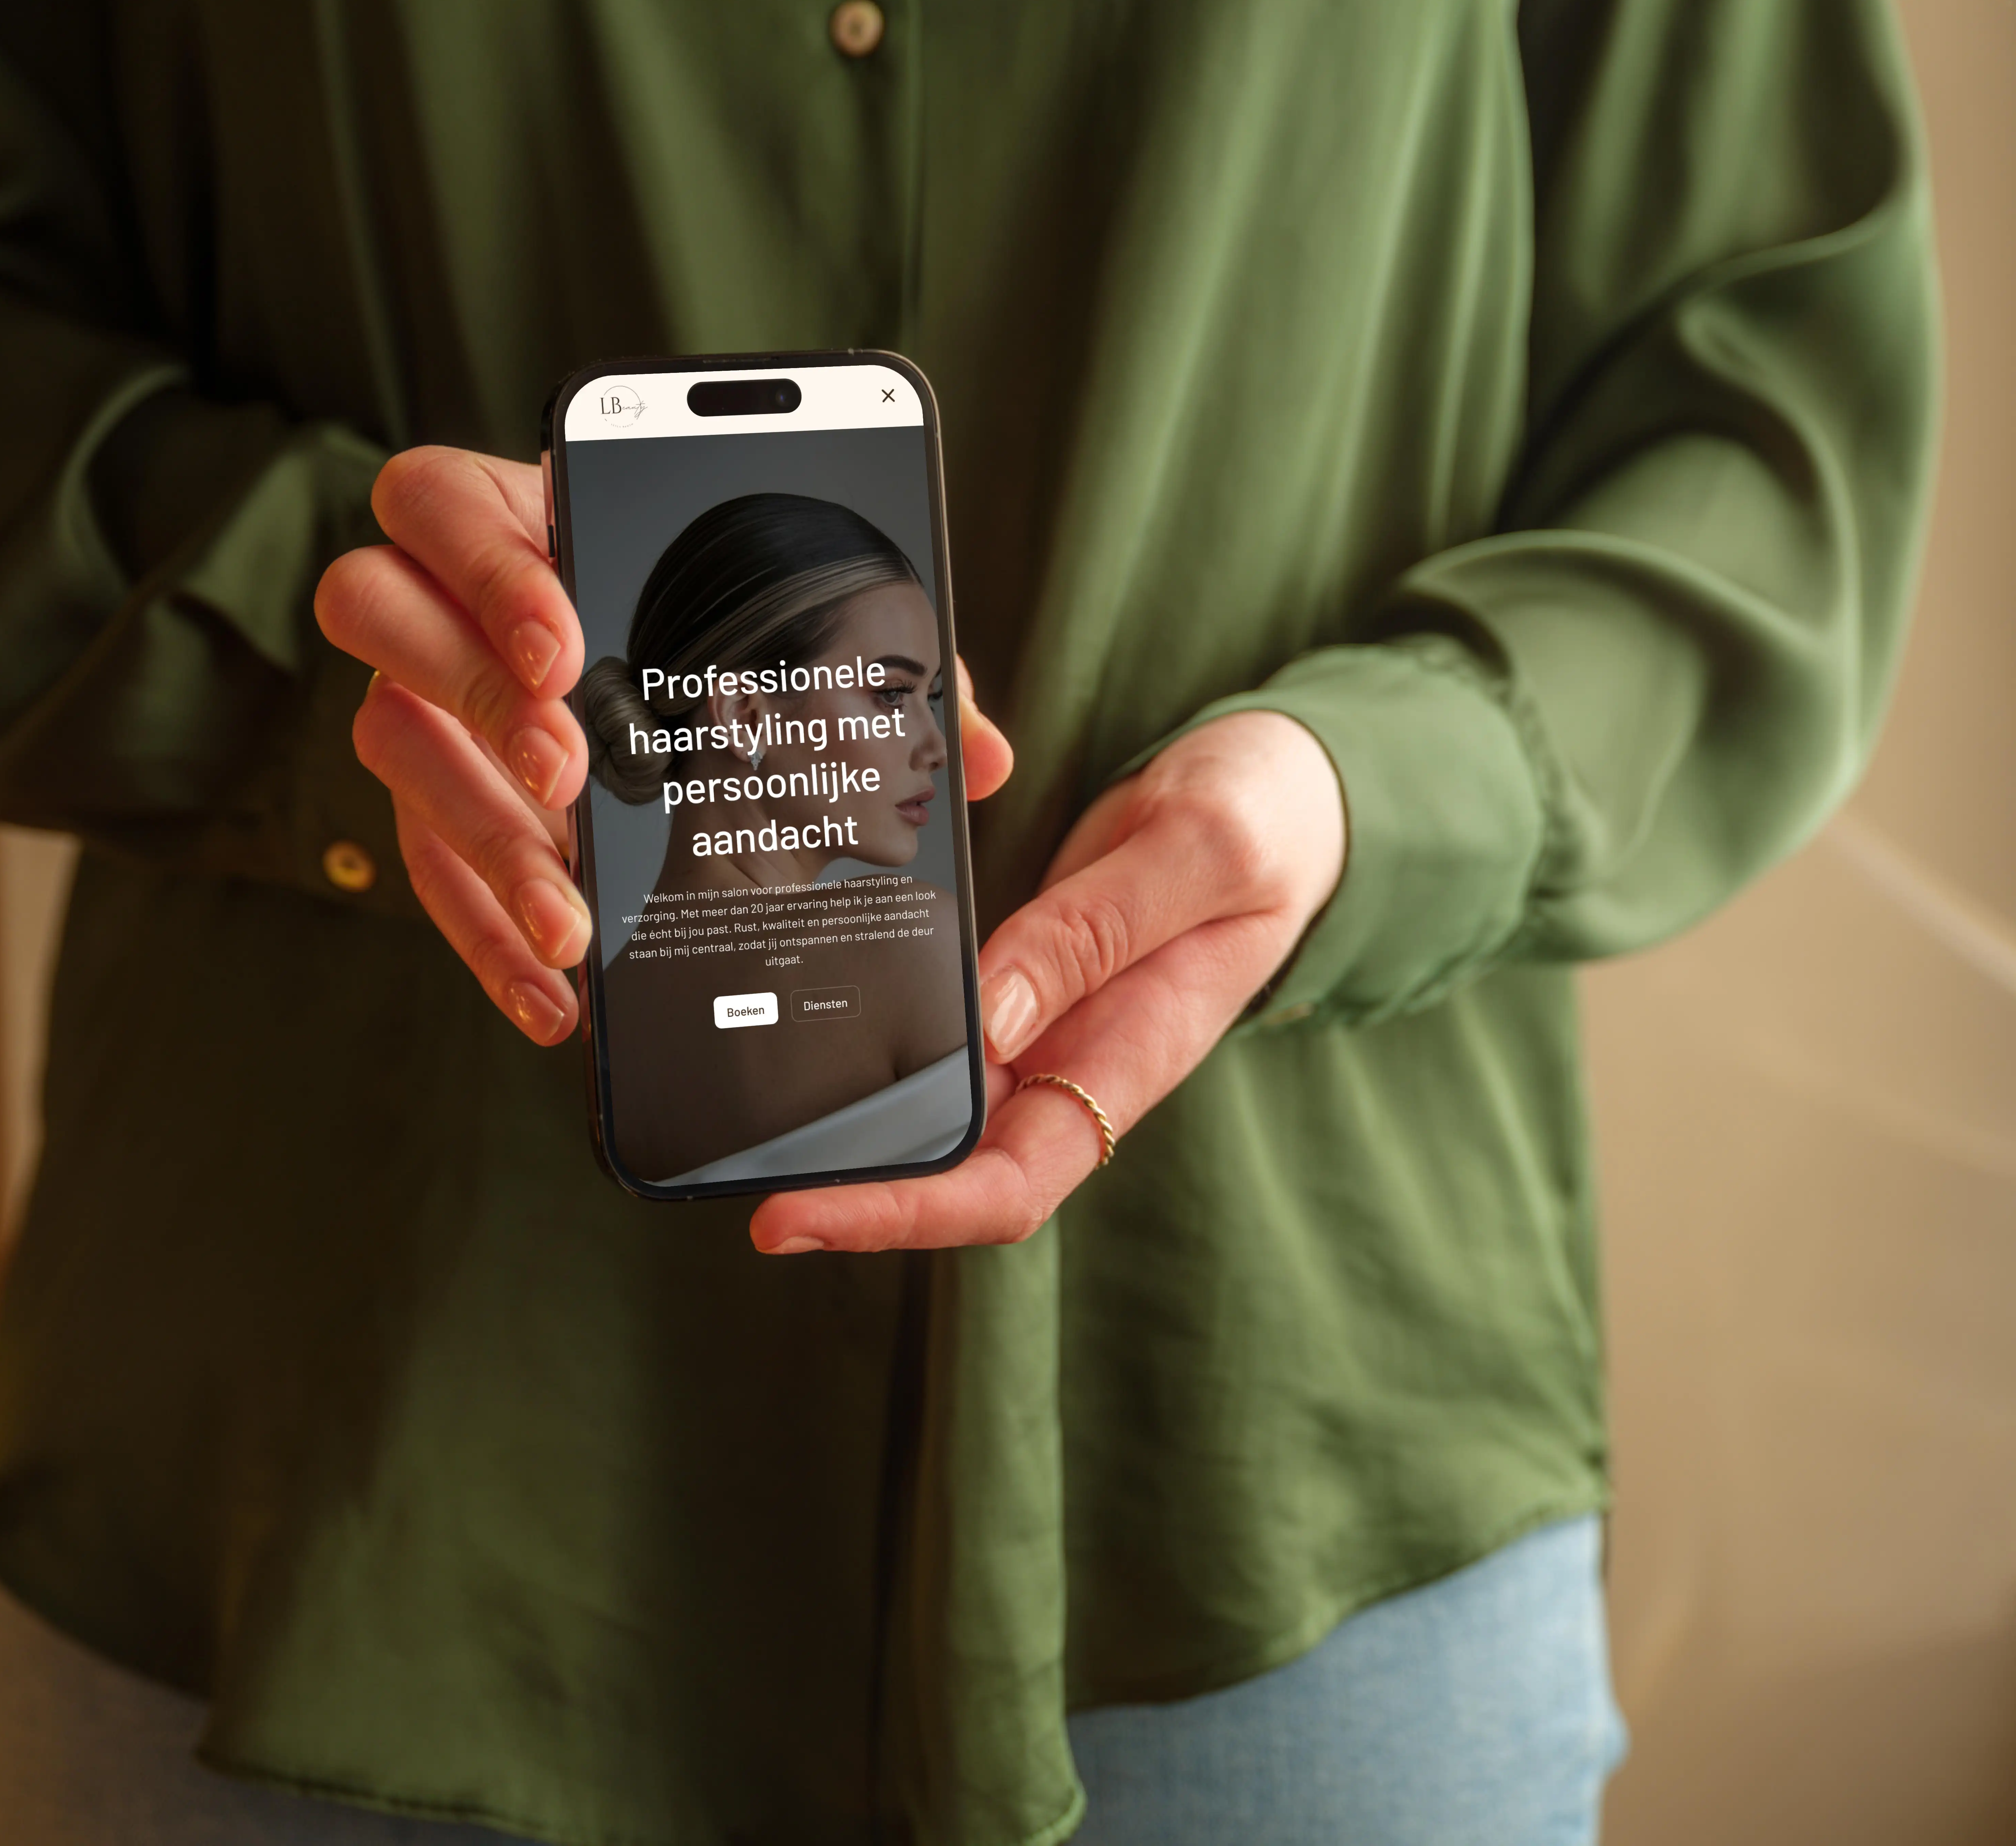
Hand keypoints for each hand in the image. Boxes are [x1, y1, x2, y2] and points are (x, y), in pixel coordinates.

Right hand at [313, 447, 1014, 1042]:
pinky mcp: (429, 812)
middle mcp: (440, 608)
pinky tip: (558, 993)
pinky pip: (423, 870)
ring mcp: (423, 711)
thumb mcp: (802, 647)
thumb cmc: (729, 652)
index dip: (483, 565)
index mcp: (517, 524)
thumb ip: (879, 676)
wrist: (680, 731)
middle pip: (374, 609)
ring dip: (482, 836)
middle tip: (573, 769)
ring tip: (571, 914)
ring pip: (391, 748)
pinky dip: (486, 938)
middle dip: (470, 691)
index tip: (564, 644)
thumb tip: (983, 752)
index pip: (438, 502)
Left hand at [749, 708, 1345, 1254]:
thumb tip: (992, 1019)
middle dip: (841, 1183)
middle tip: (727, 1170)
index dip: (901, 1216)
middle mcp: (1077, 1061)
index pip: (1007, 1184)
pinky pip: (936, 1033)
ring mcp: (1045, 1026)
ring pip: (929, 1103)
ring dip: (844, 1119)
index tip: (793, 1220)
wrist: (1288, 794)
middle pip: (947, 1162)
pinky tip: (799, 1020)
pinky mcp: (1020, 983)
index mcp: (1134, 1055)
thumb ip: (1098, 930)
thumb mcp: (1202, 851)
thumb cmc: (1268, 823)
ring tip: (738, 1113)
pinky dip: (871, 1038)